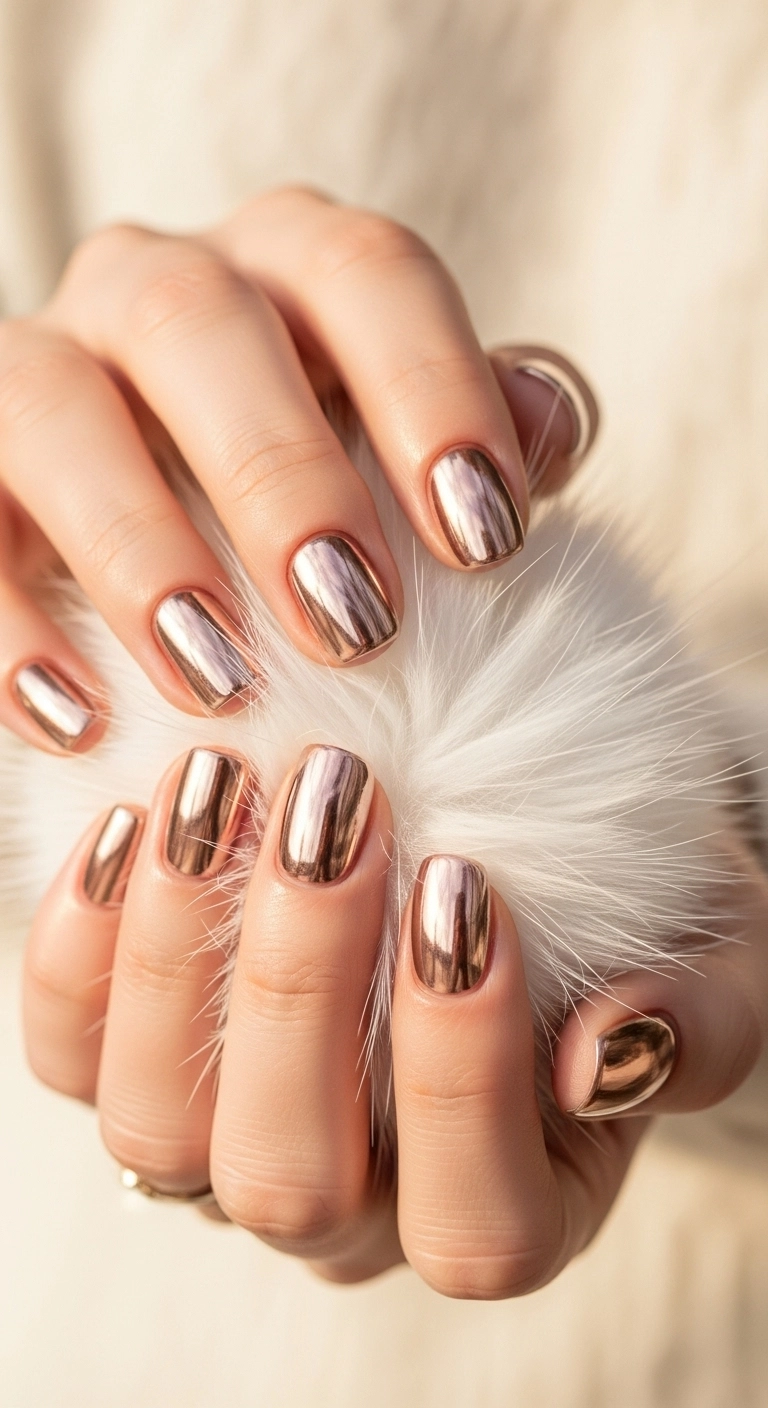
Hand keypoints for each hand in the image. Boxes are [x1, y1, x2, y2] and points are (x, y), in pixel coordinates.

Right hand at [0, 188, 594, 754]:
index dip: (431, 392)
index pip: (366, 272)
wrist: (149, 519)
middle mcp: (155, 286)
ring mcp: (41, 360)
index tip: (487, 540)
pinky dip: (11, 624)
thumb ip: (471, 436)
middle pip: (204, 323)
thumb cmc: (312, 497)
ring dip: (140, 546)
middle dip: (282, 474)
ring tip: (217, 680)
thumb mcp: (397, 460)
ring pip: (57, 407)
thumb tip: (546, 428)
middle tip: (356, 621)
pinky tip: (77, 719)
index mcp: (288, 264)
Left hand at [22, 745, 766, 1295]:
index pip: (473, 1217)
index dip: (456, 1072)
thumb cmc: (646, 906)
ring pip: (156, 1130)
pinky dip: (79, 948)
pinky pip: (71, 1054)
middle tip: (336, 795)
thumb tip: (611, 1055)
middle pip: (290, 1178)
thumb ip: (701, 1021)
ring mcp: (232, 1143)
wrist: (545, 827)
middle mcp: (354, 1205)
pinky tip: (130, 821)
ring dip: (174, 951)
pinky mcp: (141, 1062)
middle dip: (301, 983)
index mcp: (509, 1206)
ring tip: (218, 783)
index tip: (458, 880)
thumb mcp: (720, 951)